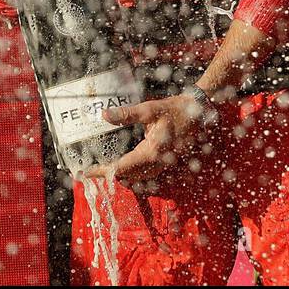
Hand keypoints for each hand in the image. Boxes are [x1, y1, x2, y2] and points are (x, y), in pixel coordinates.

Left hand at [85, 93, 214, 185]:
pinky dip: (136, 174)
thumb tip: (105, 115)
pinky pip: (148, 174)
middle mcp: (158, 162)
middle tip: (95, 170)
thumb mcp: (150, 109)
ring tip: (108, 169)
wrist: (201, 112)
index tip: (87, 173)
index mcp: (151, 152)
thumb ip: (127, 114)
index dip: (102, 171)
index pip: (121, 168)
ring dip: (123, 176)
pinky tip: (130, 165)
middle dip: (111, 175)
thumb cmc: (177, 109)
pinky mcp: (168, 162)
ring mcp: (164, 164)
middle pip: (128, 177)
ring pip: (139, 178)